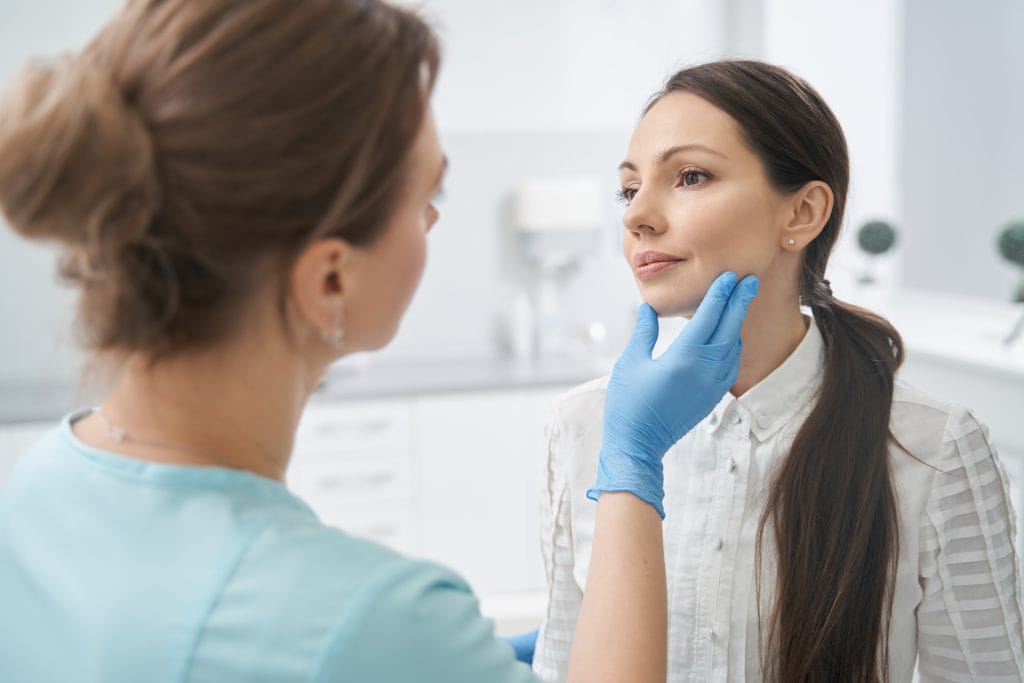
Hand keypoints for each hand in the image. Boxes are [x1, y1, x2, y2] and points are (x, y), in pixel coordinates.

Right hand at [587, 271, 758, 517]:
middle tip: (749, 280)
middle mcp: (704, 370)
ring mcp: (711, 385)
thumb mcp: (630, 363)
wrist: (638, 445)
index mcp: (684, 358)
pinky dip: (732, 345)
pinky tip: (729, 336)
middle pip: (729, 328)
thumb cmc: (628, 404)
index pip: (709, 317)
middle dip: (739, 302)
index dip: (721, 294)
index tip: (730, 276)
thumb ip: (643, 333)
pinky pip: (730, 364)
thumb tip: (648, 308)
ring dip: (736, 322)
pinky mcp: (712, 397)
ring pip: (732, 346)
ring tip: (740, 302)